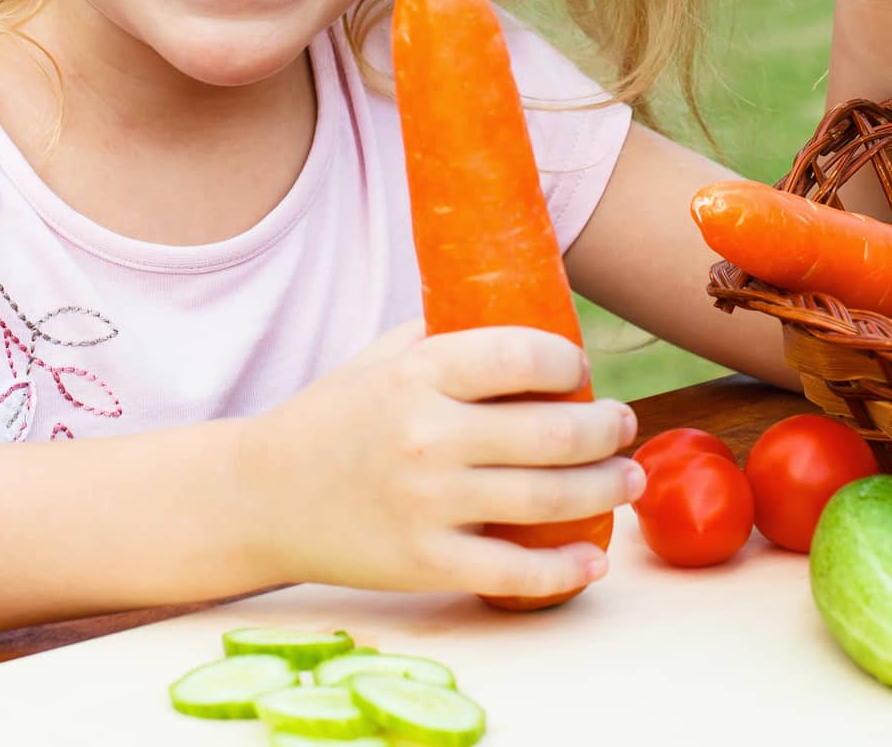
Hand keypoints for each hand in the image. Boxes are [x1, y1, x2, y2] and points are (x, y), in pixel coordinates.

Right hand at [244, 319, 643, 602]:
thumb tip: (524, 319)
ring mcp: (428, 504)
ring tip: (628, 477)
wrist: (263, 495)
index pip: (519, 356)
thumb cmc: (334, 415)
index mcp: (417, 374)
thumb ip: (446, 339)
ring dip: (606, 487)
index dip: (567, 361)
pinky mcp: (425, 563)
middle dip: (606, 427)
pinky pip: (514, 573)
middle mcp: (427, 436)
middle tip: (622, 424)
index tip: (580, 369)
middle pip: (552, 432)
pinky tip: (594, 558)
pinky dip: (566, 570)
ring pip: (547, 499)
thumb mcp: (381, 358)